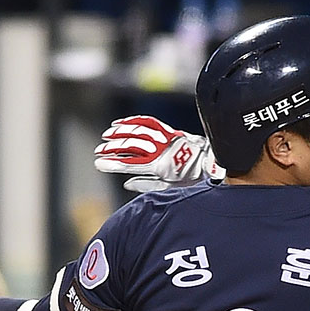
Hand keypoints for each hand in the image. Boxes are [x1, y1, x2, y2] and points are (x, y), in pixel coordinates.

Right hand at [93, 115, 223, 191]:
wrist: (211, 162)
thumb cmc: (190, 180)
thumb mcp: (169, 188)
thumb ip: (146, 185)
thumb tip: (127, 183)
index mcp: (159, 167)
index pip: (130, 164)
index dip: (113, 163)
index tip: (99, 163)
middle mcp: (160, 150)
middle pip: (130, 146)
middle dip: (112, 148)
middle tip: (99, 151)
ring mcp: (164, 138)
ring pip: (136, 132)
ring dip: (119, 134)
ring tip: (105, 136)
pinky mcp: (168, 130)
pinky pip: (147, 122)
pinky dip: (132, 122)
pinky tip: (120, 123)